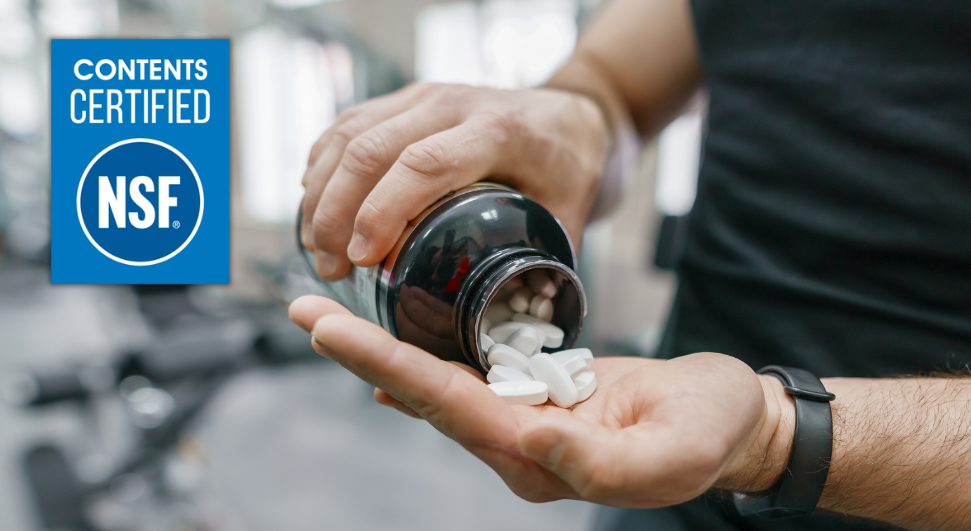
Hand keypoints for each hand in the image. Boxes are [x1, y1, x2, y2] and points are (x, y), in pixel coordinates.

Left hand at [289, 295, 795, 506]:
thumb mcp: (671, 452)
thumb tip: (526, 440)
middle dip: (362, 351)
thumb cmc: (710, 432)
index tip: (334, 332)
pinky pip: (467, 378)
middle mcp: (518, 446)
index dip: (387, 366)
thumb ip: (600, 461)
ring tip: (328, 318)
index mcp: (541, 459)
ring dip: (381, 349)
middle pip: (424, 394)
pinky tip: (388, 348)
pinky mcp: (536, 398)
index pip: (448, 407)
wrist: (732, 424)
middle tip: (304, 311)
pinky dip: (422, 358)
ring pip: (438, 384)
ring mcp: (524, 422)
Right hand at [299, 83, 608, 280]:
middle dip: (336, 211)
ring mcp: (425, 95)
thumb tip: (514, 329)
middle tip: (328, 267)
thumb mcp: (571, 215)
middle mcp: (453, 103)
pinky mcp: (406, 99)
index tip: (360, 259)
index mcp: (497, 130)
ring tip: (316, 248)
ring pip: (349, 133)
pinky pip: (347, 125)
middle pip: (371, 147)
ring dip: (321, 192)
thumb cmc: (569, 167)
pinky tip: (315, 207)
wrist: (572, 112)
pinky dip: (322, 166)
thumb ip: (544, 267)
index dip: (382, 211)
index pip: (424, 164)